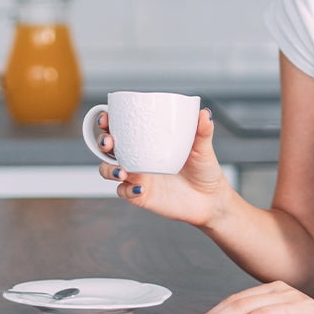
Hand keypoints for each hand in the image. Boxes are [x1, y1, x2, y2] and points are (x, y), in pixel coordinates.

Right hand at [97, 108, 233, 226]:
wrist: (211, 199)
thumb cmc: (204, 170)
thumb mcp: (203, 149)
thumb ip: (202, 131)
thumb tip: (204, 114)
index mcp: (147, 142)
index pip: (121, 128)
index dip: (107, 122)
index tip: (106, 118)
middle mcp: (138, 158)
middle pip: (108, 148)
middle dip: (102, 142)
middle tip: (109, 141)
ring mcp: (138, 177)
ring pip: (109, 171)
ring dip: (108, 169)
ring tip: (122, 171)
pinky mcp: (141, 195)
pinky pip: (125, 192)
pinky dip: (127, 190)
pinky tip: (139, 188)